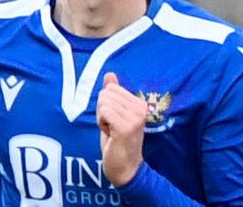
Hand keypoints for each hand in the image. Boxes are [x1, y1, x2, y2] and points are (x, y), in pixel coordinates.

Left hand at [96, 72, 147, 186]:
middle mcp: (140, 108)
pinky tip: (111, 135)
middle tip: (113, 127)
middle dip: (103, 111)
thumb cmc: (118, 141)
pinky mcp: (125, 126)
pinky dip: (101, 123)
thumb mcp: (116, 114)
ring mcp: (134, 117)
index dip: (106, 105)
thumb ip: (114, 94)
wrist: (126, 168)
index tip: (115, 120)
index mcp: (140, 103)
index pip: (111, 88)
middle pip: (105, 94)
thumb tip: (110, 74)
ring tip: (112, 131)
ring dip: (102, 119)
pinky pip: (104, 112)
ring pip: (103, 102)